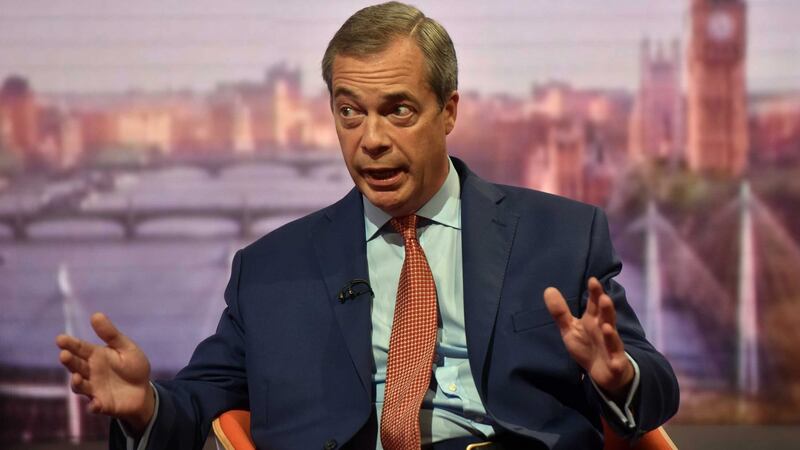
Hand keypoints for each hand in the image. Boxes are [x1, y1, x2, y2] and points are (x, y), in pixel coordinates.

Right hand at [55, 312, 154, 433]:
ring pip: (80, 386)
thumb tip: (95, 314)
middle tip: (64, 355)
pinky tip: (95, 404)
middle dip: (69, 361)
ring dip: (76, 383)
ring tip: (76, 377)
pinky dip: (94, 406)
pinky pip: (95, 406)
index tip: (60, 339)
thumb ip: (111, 334)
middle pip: (76, 366)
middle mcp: (91, 372)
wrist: (143, 391)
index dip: (70, 344)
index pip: (80, 348)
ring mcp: (94, 389)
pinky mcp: (102, 404)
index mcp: (96, 356)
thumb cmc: (133, 366)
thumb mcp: (125, 348)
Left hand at [543, 277, 633, 398]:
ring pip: (612, 337)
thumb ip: (560, 312)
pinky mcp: (615, 363)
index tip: (592, 280)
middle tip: (603, 297)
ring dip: (611, 332)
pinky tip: (614, 358)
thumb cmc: (586, 346)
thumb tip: (548, 289)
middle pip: (606, 317)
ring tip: (607, 326)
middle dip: (606, 308)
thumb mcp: (570, 329)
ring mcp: (611, 346)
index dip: (595, 293)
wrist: (603, 372)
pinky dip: (616, 358)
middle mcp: (604, 330)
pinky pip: (616, 360)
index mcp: (593, 320)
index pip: (595, 304)